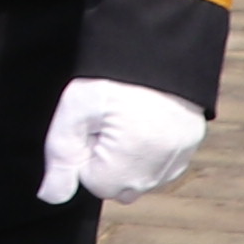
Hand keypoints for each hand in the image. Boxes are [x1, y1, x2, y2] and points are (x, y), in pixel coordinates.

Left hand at [37, 77, 208, 203]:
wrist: (156, 47)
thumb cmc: (112, 78)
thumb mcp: (75, 111)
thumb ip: (61, 157)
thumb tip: (51, 196)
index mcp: (130, 162)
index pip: (95, 184)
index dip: (86, 154)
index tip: (91, 126)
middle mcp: (160, 169)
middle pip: (120, 187)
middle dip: (107, 161)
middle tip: (107, 121)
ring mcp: (180, 158)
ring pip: (142, 179)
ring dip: (129, 160)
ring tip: (127, 119)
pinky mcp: (191, 145)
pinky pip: (163, 166)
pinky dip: (150, 154)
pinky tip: (143, 124)